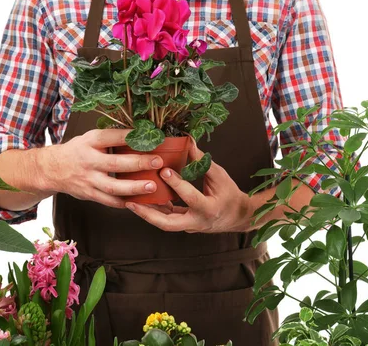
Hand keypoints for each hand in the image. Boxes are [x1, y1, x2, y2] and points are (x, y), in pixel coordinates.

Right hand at [39, 129, 162, 207]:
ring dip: (134, 187)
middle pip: (115, 163)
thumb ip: (111, 138)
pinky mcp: (89, 194)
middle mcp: (89, 161)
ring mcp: (89, 180)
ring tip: (151, 186)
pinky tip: (139, 202)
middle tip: (157, 162)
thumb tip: (139, 135)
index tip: (148, 137)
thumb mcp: (90, 138)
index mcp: (90, 142)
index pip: (111, 137)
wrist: (52, 169)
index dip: (130, 137)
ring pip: (113, 187)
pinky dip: (125, 202)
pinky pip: (109, 201)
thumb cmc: (77, 151)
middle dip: (138, 163)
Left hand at [125, 141, 253, 232]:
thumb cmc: (229, 194)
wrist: (238, 216)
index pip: (190, 197)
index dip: (176, 184)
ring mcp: (189, 226)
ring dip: (146, 213)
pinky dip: (154, 210)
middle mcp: (196, 221)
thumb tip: (188, 141)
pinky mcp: (183, 225)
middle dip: (148, 214)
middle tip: (132, 201)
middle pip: (168, 224)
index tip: (163, 171)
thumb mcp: (219, 175)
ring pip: (163, 224)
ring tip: (129, 201)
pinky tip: (142, 199)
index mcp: (208, 209)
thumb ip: (202, 161)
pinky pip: (166, 219)